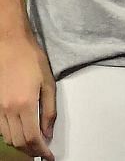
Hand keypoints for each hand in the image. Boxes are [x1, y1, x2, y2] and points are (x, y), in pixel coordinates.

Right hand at [0, 30, 55, 160]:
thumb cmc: (32, 60)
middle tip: (42, 152)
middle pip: (17, 142)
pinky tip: (20, 132)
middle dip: (31, 151)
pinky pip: (0, 128)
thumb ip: (49, 111)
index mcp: (25, 105)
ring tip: (33, 144)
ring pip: (7, 137)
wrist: (9, 45)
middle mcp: (8, 110)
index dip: (41, 151)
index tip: (49, 157)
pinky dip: (10, 135)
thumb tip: (48, 133)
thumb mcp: (48, 84)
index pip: (32, 138)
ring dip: (20, 144)